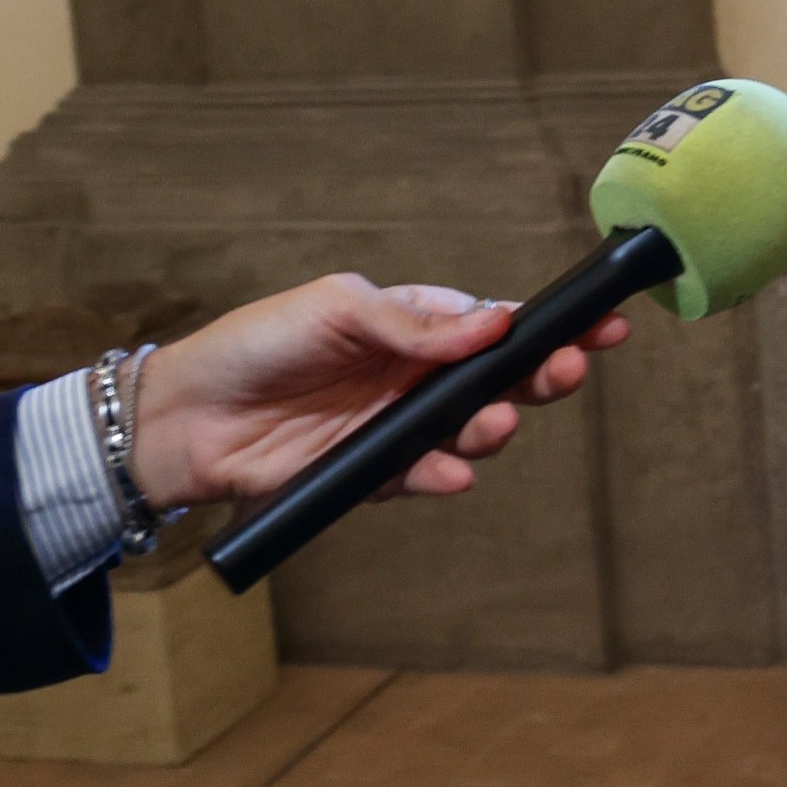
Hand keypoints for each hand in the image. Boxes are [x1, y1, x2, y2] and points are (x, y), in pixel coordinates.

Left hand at [129, 275, 630, 511]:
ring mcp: (398, 427)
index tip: (599, 326)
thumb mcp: (336, 308)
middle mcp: (416, 377)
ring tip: (491, 422)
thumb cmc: (257, 345)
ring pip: (470, 432)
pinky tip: (452, 474)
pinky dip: (443, 477)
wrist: (188, 417)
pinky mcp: (374, 475)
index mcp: (415, 325)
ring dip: (491, 428)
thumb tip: (489, 323)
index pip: (496, 324)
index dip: (549, 327)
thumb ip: (413, 322)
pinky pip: (423, 478)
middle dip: (541, 377)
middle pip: (500, 380)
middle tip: (564, 373)